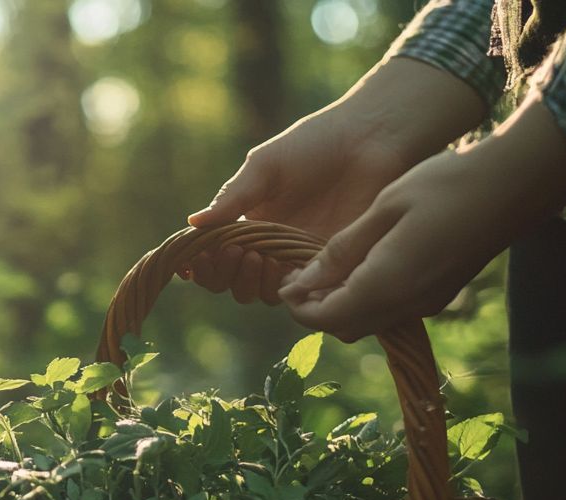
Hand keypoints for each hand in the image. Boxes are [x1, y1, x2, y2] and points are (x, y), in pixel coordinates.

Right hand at [183, 58, 489, 304]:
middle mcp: (270, 248)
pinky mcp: (330, 267)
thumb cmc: (316, 144)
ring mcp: (299, 260)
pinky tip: (283, 266)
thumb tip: (192, 224)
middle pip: (233, 283)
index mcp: (249, 224)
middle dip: (224, 273)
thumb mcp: (265, 166)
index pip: (215, 257)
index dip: (201, 263)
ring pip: (262, 294)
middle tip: (234, 251)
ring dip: (251, 281)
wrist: (372, 140)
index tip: (195, 258)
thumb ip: (232, 198)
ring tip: (257, 256)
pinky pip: (302, 293)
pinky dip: (286, 287)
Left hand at [277, 99, 565, 341]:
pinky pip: (390, 312)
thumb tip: (299, 286)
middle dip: (316, 309)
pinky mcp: (439, 297)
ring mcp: (426, 305)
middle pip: (343, 327)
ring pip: (367, 324)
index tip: (286, 280)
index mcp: (385, 284)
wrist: (516, 183)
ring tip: (329, 267)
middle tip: (303, 273)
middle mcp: (405, 305)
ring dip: (341, 306)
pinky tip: (362, 267)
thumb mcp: (383, 209)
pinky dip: (366, 301)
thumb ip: (340, 251)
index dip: (298, 306)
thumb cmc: (445, 184)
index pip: (325, 318)